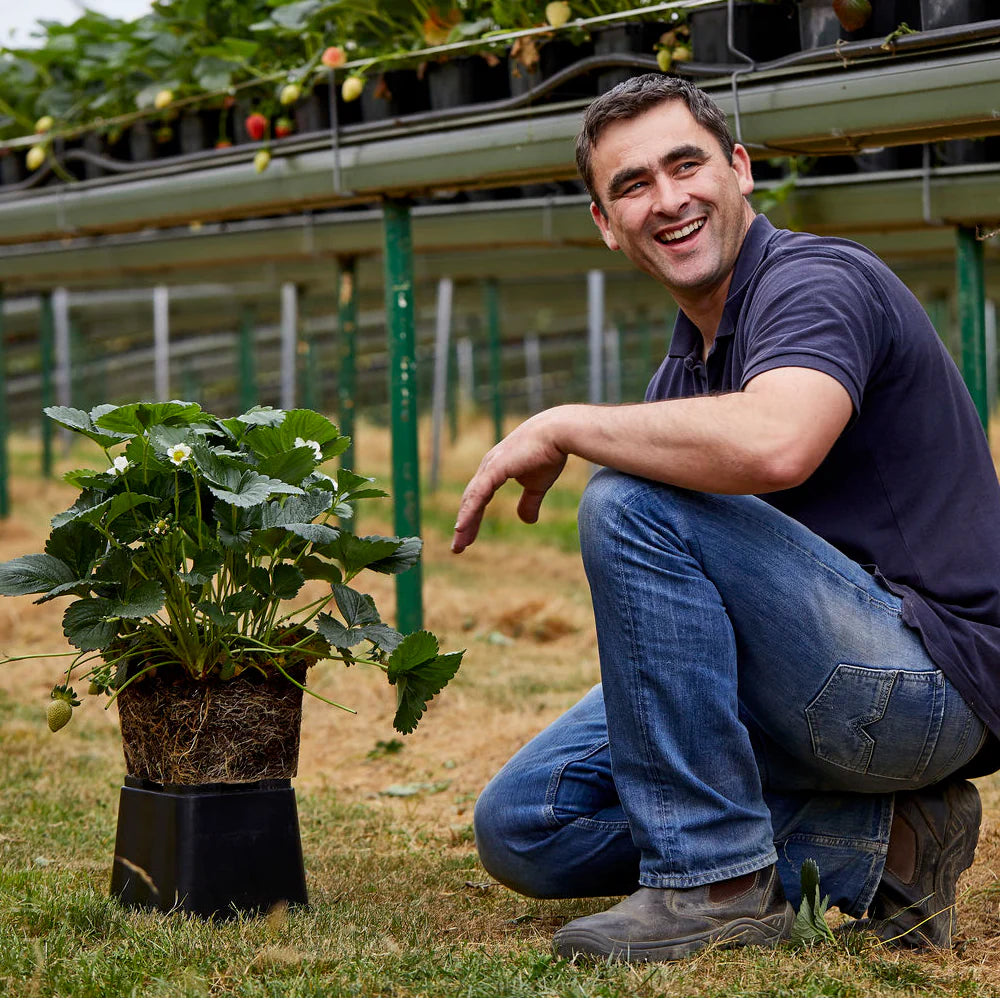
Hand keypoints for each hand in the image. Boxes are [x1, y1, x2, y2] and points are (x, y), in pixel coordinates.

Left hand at [452, 409, 568, 552]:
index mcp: (495, 470)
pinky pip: (478, 495)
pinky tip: (461, 527)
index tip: (467, 538)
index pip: (479, 498)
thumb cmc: (549, 454)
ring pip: (472, 500)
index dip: (473, 517)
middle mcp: (488, 468)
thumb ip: (529, 502)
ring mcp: (490, 467)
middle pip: (471, 500)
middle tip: (458, 547)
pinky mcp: (495, 468)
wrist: (558, 434)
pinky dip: (469, 512)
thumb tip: (526, 522)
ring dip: (464, 522)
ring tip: (459, 544)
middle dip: (465, 524)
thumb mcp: (538, 486)